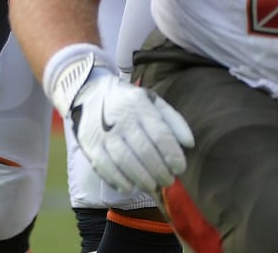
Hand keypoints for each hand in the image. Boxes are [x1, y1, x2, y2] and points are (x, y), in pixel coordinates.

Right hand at [47, 46, 193, 194]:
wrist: (89, 91)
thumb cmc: (128, 101)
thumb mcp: (151, 100)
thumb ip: (172, 120)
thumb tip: (189, 144)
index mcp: (138, 103)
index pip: (159, 134)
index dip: (172, 154)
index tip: (180, 167)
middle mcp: (120, 116)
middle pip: (144, 151)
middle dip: (160, 171)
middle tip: (168, 180)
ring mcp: (103, 131)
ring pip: (126, 162)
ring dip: (143, 179)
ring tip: (153, 185)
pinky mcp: (90, 144)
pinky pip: (106, 168)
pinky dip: (120, 181)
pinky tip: (130, 186)